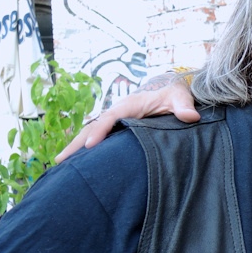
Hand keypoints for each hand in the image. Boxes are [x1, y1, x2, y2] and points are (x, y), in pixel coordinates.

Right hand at [55, 74, 199, 162]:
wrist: (167, 86)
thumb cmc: (173, 92)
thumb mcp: (180, 96)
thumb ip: (184, 106)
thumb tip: (191, 116)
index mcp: (130, 104)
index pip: (111, 117)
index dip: (100, 130)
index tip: (90, 146)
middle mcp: (117, 112)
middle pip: (93, 127)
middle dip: (77, 143)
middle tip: (61, 160)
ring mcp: (114, 121)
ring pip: (91, 133)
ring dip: (76, 148)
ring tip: (60, 165)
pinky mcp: (116, 128)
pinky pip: (98, 138)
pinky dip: (85, 149)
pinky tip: (77, 165)